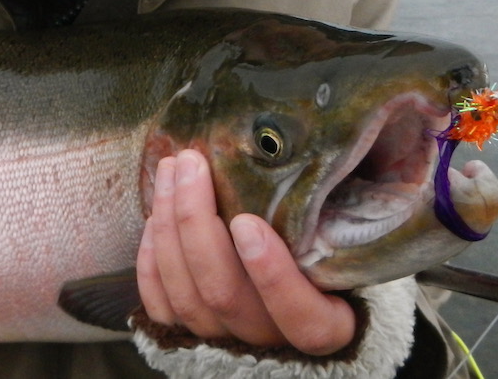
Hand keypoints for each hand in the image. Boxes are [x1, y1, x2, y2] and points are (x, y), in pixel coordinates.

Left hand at [136, 149, 354, 355]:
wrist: (298, 285)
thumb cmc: (327, 246)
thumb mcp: (345, 233)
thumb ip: (340, 211)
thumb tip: (337, 155)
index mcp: (327, 324)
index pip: (304, 321)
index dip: (273, 277)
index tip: (246, 222)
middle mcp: (272, 341)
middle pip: (225, 296)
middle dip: (197, 222)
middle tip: (191, 163)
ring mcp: (227, 340)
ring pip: (187, 296)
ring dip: (170, 226)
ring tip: (170, 170)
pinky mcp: (191, 333)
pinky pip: (162, 307)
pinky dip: (152, 261)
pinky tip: (155, 217)